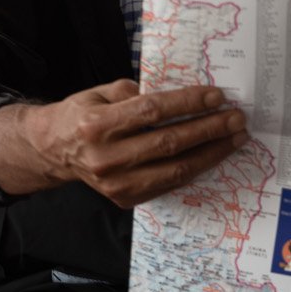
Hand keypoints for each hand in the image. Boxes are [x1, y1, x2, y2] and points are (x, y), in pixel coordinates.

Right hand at [0, 80, 248, 207]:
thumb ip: (135, 93)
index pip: (152, 111)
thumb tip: (181, 95)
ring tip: (234, 138)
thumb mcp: (99, 92)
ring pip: (175, 169)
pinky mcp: (124, 198)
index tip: (217, 96)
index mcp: (96, 124)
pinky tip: (212, 154)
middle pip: (169, 142)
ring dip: (211, 153)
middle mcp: (105, 157)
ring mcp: (115, 183)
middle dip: (209, 129)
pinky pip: (169, 184)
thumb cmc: (81, 115)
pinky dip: (194, 168)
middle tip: (236, 118)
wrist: (53, 151)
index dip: (188, 103)